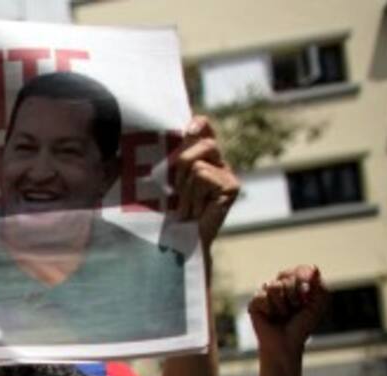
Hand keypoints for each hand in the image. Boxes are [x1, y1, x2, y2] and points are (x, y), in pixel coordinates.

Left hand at [172, 115, 240, 247]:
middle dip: (182, 163)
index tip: (187, 130)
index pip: (205, 128)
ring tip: (186, 205)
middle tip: (176, 189)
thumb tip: (154, 136)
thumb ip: (168, 160)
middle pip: (203, 143)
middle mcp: (219, 163)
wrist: (181, 240)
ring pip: (198, 162)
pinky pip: (203, 175)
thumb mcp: (165, 181)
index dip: (199, 123)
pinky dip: (193, 194)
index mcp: (203, 158)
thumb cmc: (169, 212)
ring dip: (185, 186)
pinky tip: (196, 210)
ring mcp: (228, 175)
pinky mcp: (232, 186)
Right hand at [248, 265, 328, 367]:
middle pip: (286, 275)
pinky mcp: (254, 304)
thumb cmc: (302, 326)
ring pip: (274, 286)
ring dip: (282, 304)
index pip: (298, 270)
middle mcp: (280, 287)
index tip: (307, 293)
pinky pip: (261, 297)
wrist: (286, 344)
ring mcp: (266, 294)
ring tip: (282, 315)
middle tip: (295, 309)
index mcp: (295, 284)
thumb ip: (319, 286)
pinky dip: (269, 309)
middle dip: (294, 294)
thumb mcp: (318, 306)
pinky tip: (270, 317)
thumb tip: (315, 268)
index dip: (303, 278)